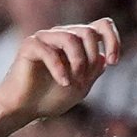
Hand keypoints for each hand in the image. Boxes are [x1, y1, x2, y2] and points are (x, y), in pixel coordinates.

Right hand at [0, 19, 118, 125]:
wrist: (22, 109)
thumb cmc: (49, 98)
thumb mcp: (80, 87)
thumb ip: (93, 71)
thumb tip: (101, 56)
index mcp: (77, 41)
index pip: (102, 26)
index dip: (113, 40)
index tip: (113, 62)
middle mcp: (62, 35)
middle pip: (88, 32)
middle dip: (91, 57)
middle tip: (84, 79)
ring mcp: (45, 38)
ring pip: (71, 38)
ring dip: (77, 62)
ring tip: (72, 83)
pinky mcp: (30, 46)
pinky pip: (49, 51)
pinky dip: (59, 68)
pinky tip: (62, 83)